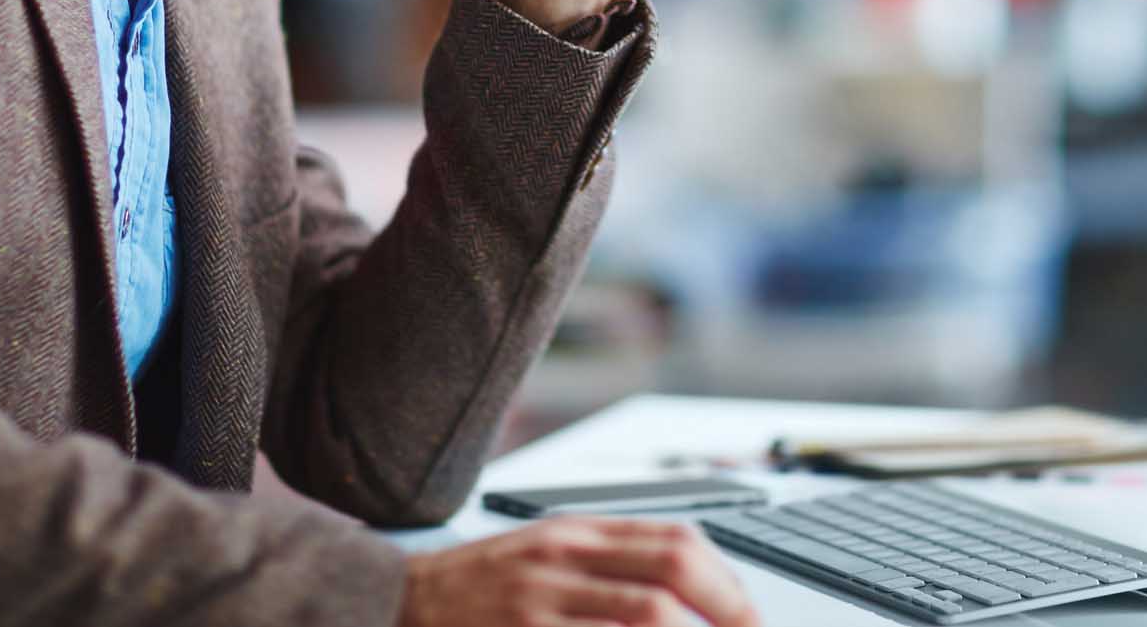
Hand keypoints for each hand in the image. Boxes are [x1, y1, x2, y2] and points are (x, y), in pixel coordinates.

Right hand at [399, 515, 760, 626]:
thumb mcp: (549, 550)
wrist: (399, 598)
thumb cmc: (480, 582)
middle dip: (725, 609)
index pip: (676, 541)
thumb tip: (688, 581)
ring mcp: (542, 599)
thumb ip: (612, 560)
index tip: (747, 614)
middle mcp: (565, 557)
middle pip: (671, 571)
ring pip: (645, 614)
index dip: (725, 581)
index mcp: (579, 531)